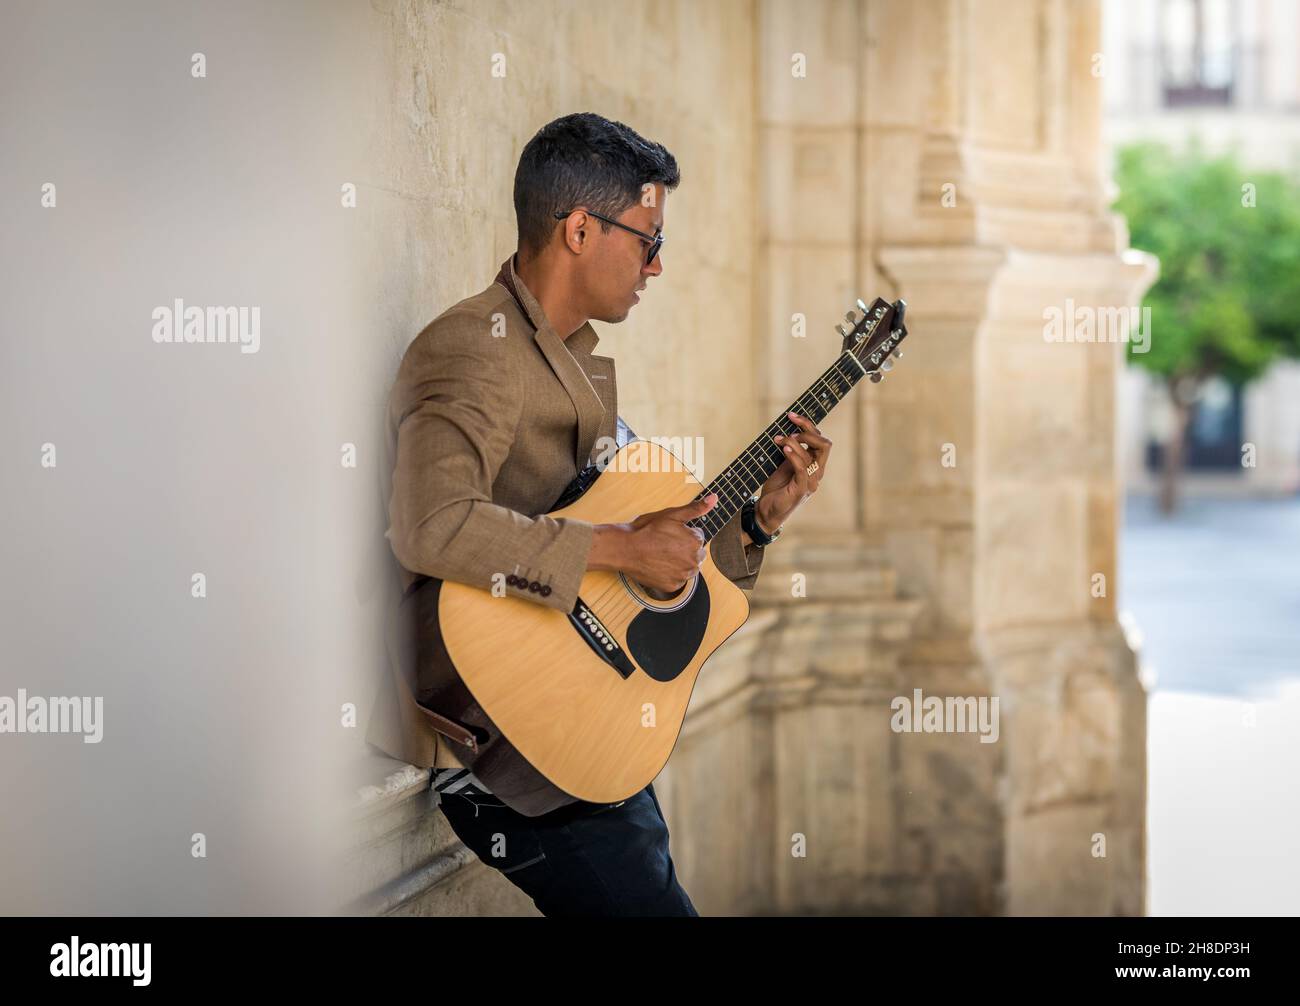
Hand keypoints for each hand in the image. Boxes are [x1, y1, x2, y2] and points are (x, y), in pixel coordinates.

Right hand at [621, 492, 717, 593]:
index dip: (683, 534)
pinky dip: (670, 574)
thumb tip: (714, 498)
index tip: (669, 533)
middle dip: (684, 549)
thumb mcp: (672, 514)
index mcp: (695, 543)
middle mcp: (693, 561)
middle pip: (695, 554)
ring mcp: (682, 576)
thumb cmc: (647, 530)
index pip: (697, 538)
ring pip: (687, 568)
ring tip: (661, 555)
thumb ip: (696, 508)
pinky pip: (677, 580)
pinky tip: (659, 565)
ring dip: (679, 562)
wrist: (625, 549)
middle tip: (664, 544)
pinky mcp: (672, 586)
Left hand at [756, 412, 831, 531]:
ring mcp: (811, 482)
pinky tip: (784, 449)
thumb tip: (786, 429)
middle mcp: (817, 472)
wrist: (767, 511)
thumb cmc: (776, 488)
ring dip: (793, 442)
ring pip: (811, 454)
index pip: (821, 440)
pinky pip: (802, 469)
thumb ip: (790, 451)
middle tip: (789, 426)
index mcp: (815, 465)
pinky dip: (794, 456)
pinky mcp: (801, 490)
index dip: (808, 425)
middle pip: (824, 444)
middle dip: (807, 429)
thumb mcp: (783, 465)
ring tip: (778, 440)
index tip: (791, 416)